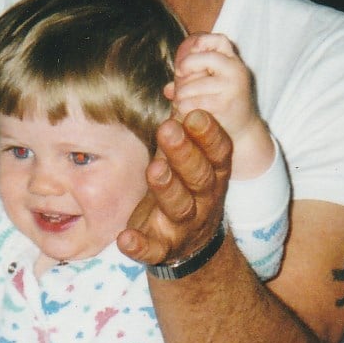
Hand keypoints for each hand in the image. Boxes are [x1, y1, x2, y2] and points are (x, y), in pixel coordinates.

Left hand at [117, 109, 232, 266]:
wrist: (191, 250)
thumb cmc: (185, 192)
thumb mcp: (190, 164)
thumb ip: (185, 137)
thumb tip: (177, 92)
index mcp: (212, 176)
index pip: (218, 154)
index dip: (209, 135)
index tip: (194, 113)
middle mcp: (203, 201)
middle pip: (199, 177)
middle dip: (185, 153)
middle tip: (168, 128)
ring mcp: (183, 227)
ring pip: (179, 208)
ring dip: (167, 188)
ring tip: (154, 169)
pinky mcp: (162, 249)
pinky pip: (152, 250)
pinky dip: (139, 245)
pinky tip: (125, 238)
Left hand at [168, 34, 272, 179]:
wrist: (243, 132)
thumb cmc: (222, 105)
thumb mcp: (210, 85)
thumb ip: (192, 79)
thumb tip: (167, 89)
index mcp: (232, 61)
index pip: (218, 39)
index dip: (200, 44)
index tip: (188, 62)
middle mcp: (235, 70)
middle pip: (200, 59)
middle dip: (183, 73)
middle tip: (180, 86)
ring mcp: (232, 86)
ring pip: (190, 86)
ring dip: (180, 97)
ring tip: (181, 104)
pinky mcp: (225, 104)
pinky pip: (192, 103)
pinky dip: (184, 109)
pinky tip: (185, 114)